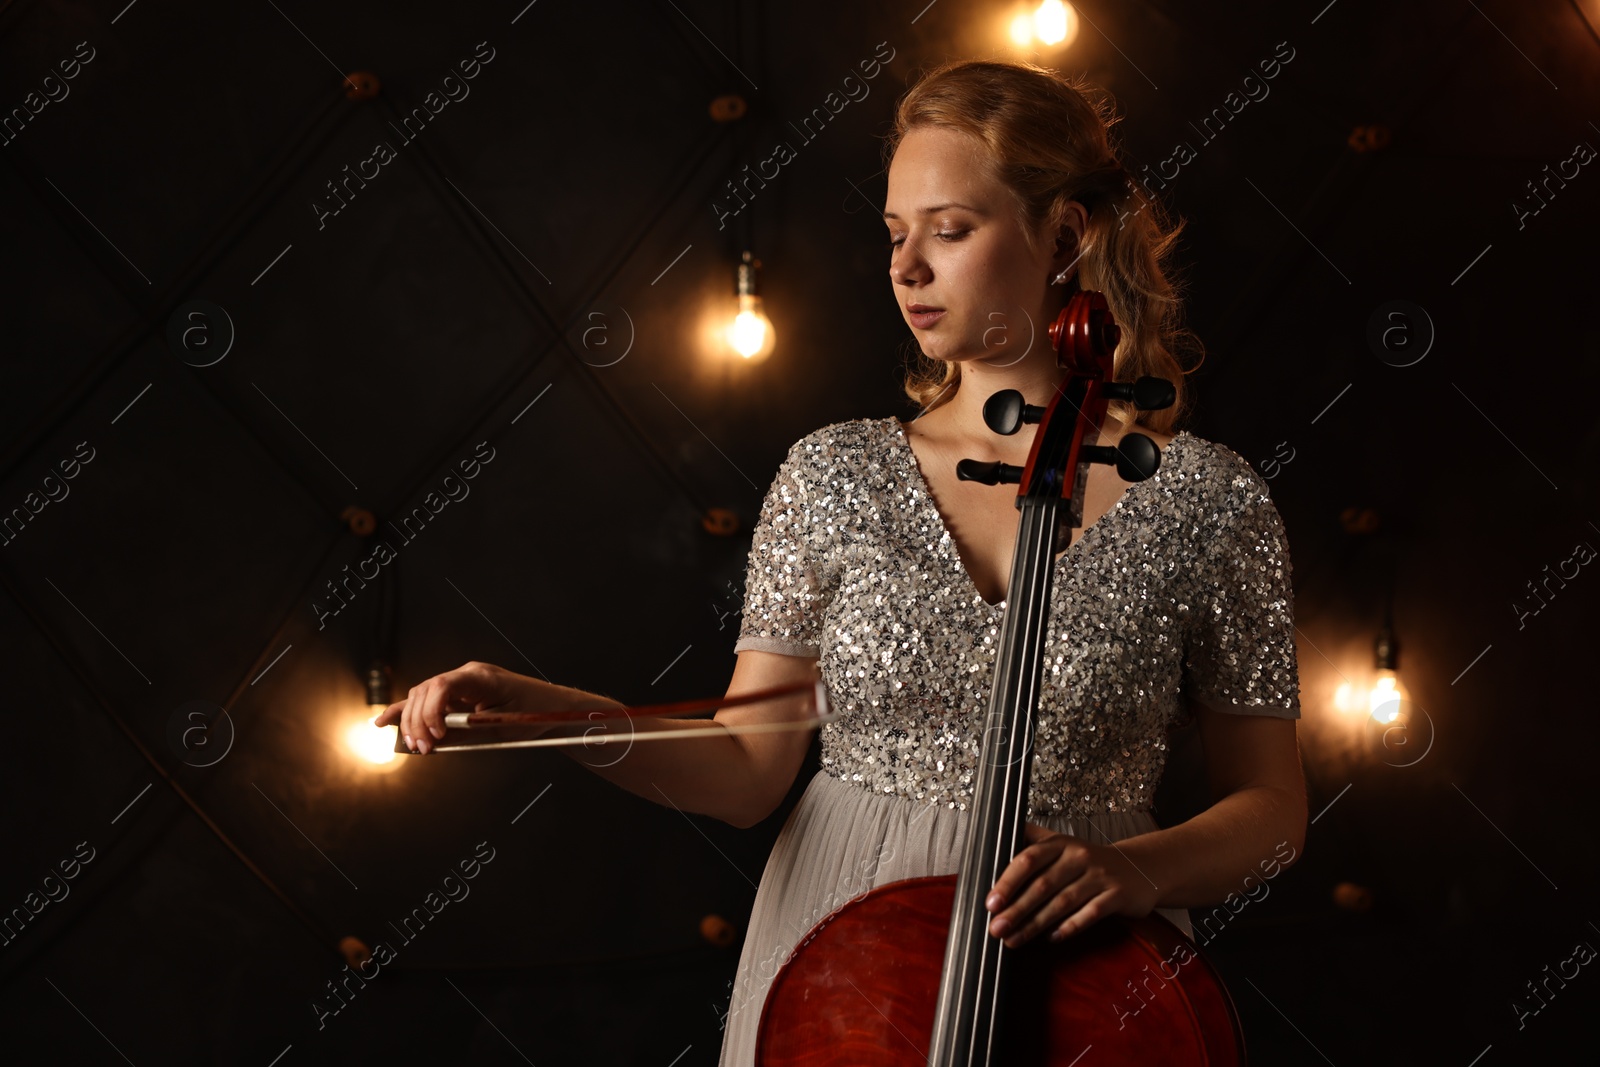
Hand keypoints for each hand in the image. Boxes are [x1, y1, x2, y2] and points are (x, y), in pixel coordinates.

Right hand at [371, 660, 531, 754]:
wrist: (551, 706)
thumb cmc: (532, 715)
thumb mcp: (502, 728)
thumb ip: (467, 732)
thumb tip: (435, 742)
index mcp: (481, 676)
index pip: (443, 685)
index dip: (432, 712)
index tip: (437, 737)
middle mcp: (467, 674)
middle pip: (426, 690)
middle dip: (419, 722)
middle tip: (424, 749)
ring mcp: (460, 682)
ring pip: (421, 695)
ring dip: (413, 721)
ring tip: (415, 746)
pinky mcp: (457, 693)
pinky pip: (427, 700)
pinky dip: (407, 711)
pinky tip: (384, 722)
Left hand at [984, 823, 1158, 946]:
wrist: (1139, 869)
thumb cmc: (1088, 862)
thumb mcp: (1061, 845)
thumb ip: (1030, 842)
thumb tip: (991, 841)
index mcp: (1060, 844)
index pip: (1028, 859)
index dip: (1008, 881)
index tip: (990, 903)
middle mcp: (1079, 857)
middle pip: (1043, 885)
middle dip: (1017, 909)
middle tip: (996, 929)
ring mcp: (1100, 876)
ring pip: (1063, 903)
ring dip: (1036, 924)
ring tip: (1014, 940)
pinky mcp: (1116, 896)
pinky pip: (1090, 914)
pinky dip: (1070, 927)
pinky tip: (1052, 938)